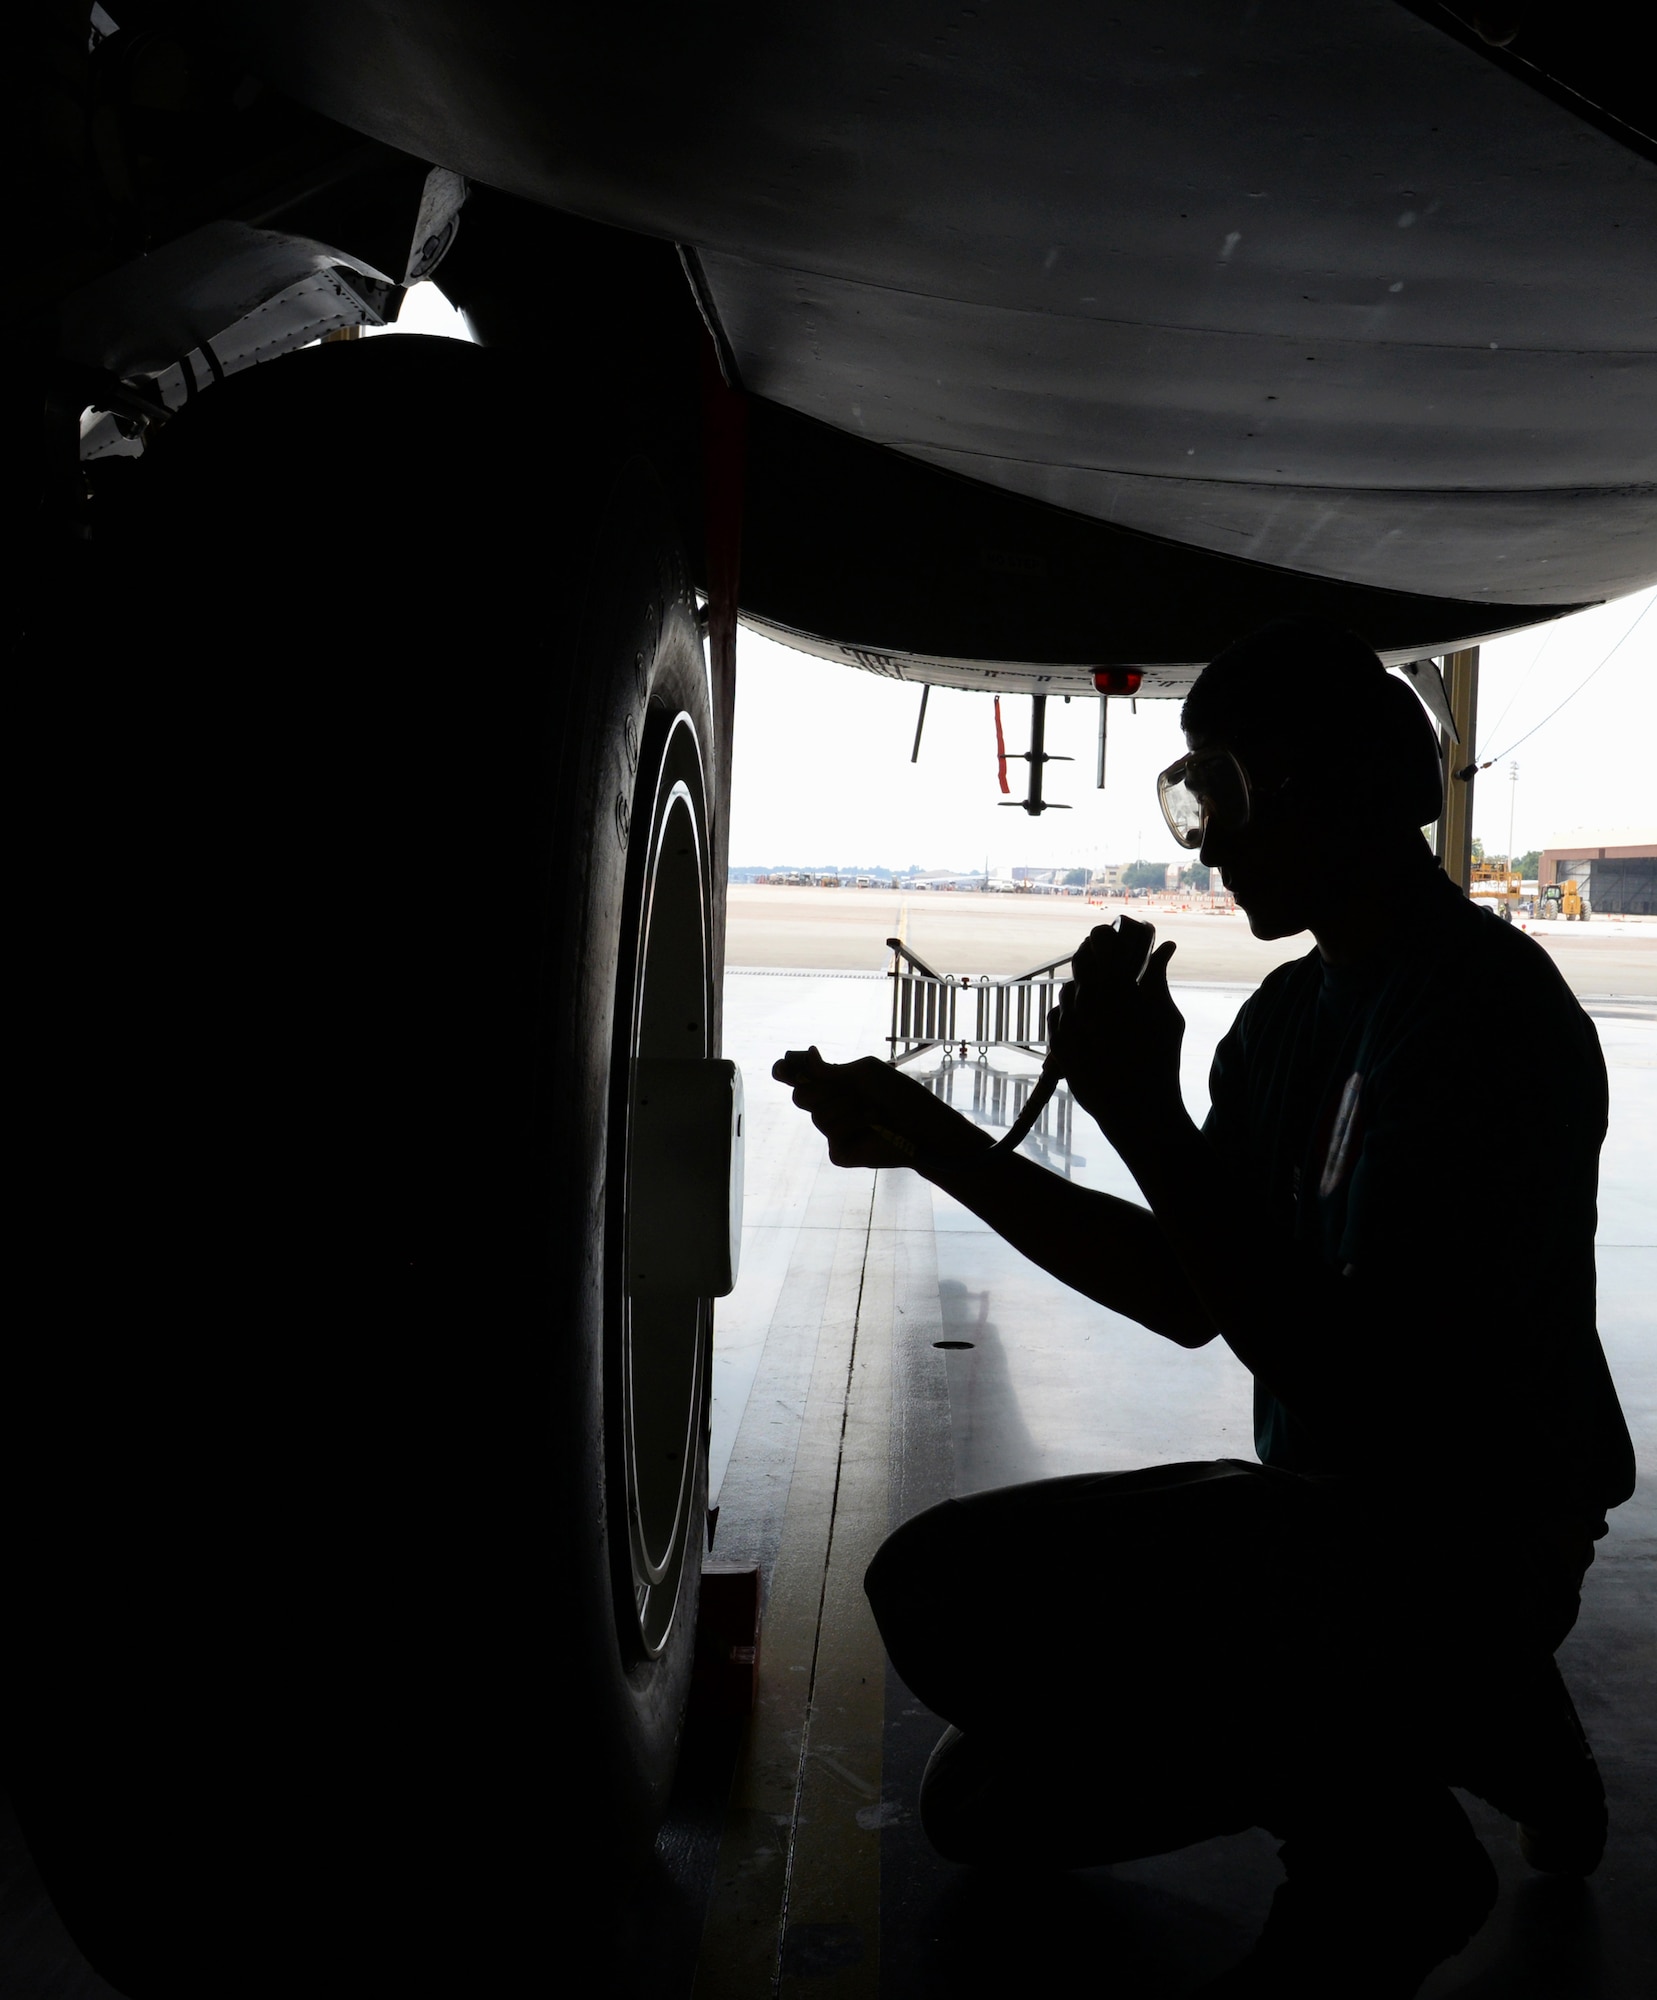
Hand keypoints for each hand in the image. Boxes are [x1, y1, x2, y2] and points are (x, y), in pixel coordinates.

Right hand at [772, 1047, 990, 1171]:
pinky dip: (854, 1126)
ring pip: (818, 1116)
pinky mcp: (839, 1153)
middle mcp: (830, 1108)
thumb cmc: (898, 1095)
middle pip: (801, 1096)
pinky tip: (873, 1127)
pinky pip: (832, 1135)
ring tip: (874, 1111)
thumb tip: (807, 1054)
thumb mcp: (865, 1073)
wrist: (921, 1123)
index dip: (786, 1072)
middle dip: (823, 1090)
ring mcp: (833, 1132)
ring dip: (849, 1108)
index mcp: (834, 1086)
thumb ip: (832, 1070)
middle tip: (851, 1092)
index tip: (782, 1069)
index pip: (799, 1078)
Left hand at [1048, 925, 1185, 1149]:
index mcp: (1115, 988)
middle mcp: (1086, 1001)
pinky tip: (1086, 1020)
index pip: (1100, 942)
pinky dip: (1070, 1012)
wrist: (1137, 1110)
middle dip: (1092, 959)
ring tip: (1100, 999)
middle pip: (1079, 962)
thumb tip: (1165, 947)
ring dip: (1082, 988)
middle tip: (1106, 964)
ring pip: (1068, 990)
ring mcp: (1068, 1023)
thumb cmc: (1160, 1062)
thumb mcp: (1167, 1017)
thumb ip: (1158, 979)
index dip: (1104, 935)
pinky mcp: (1058, 1044)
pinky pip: (1057, 1015)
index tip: (1111, 934)